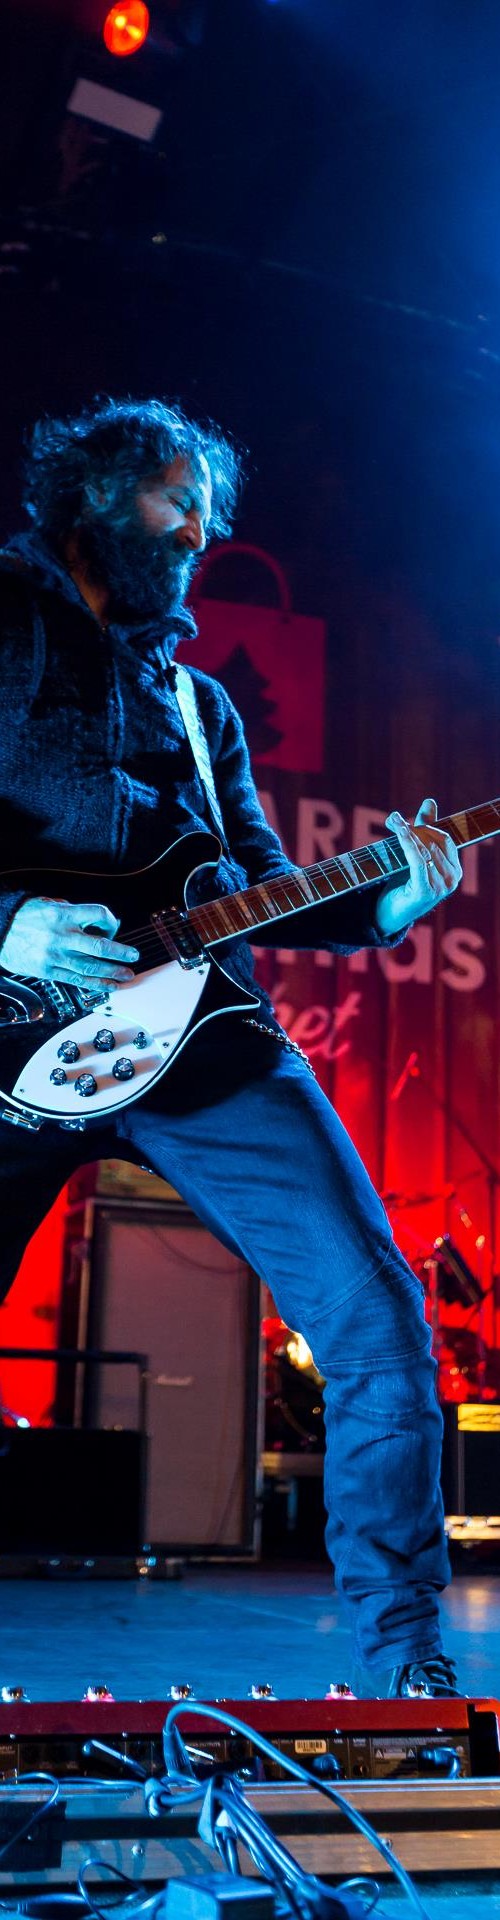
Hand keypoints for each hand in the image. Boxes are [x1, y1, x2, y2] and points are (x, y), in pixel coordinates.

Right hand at [0, 897, 138, 985]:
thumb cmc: (24, 916)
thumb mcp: (49, 905)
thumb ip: (73, 913)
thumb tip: (96, 922)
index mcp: (63, 915)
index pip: (98, 914)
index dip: (111, 920)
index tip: (114, 925)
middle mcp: (61, 935)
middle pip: (99, 945)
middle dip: (120, 952)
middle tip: (134, 955)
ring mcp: (55, 955)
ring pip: (90, 966)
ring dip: (112, 972)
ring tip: (127, 975)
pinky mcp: (48, 970)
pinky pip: (76, 979)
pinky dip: (95, 984)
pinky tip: (108, 986)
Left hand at [374, 797, 462, 938]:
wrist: (388, 915)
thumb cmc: (402, 884)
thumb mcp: (415, 855)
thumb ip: (424, 830)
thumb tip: (429, 801)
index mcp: (454, 871)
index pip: (445, 839)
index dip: (426, 826)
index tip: (404, 820)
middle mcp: (451, 880)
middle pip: (434, 843)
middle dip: (413, 829)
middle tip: (392, 819)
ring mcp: (440, 887)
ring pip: (424, 850)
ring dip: (406, 833)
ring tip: (392, 822)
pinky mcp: (424, 892)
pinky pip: (417, 860)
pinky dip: (408, 843)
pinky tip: (400, 832)